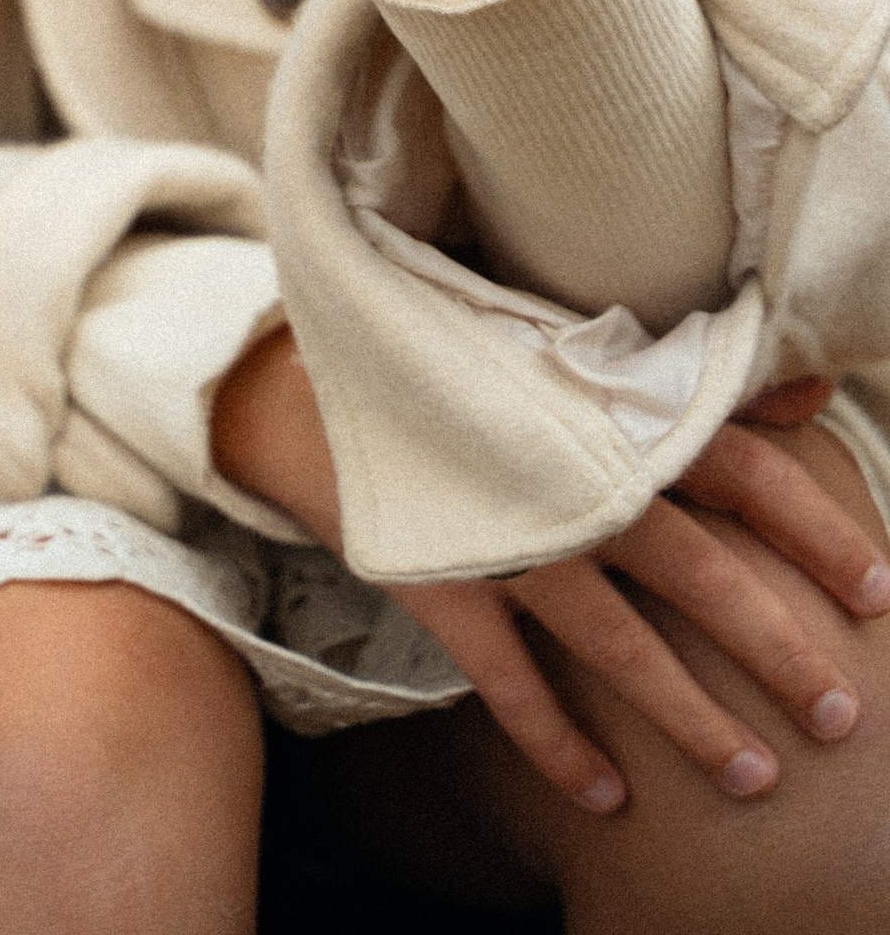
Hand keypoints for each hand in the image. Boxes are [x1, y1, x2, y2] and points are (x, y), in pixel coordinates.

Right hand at [211, 329, 888, 812]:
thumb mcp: (579, 351)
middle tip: (839, 715)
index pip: (740, 469)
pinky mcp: (440, 583)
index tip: (878, 593)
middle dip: (776, 649)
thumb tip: (812, 392)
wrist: (315, 381)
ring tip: (755, 777)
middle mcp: (570, 475)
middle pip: (699, 572)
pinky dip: (560, 745)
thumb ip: (697, 374)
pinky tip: (610, 797)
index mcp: (612, 410)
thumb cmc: (469, 367)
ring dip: (691, 717)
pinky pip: (511, 685)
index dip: (816, 531)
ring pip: (618, 645)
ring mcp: (503, 535)